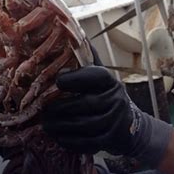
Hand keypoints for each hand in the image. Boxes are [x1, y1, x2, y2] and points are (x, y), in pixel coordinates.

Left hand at [42, 66, 172, 166]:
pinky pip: (87, 142)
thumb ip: (87, 60)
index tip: (58, 81)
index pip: (96, 76)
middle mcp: (116, 100)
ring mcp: (115, 121)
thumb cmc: (107, 98)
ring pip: (84, 125)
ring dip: (61, 126)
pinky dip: (70, 141)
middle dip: (60, 108)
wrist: (131, 127)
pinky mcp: (111, 140)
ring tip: (46, 125)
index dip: (76, 78)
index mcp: (111, 82)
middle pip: (85, 104)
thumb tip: (71, 31)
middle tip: (42, 110)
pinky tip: (58, 138)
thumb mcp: (101, 79)